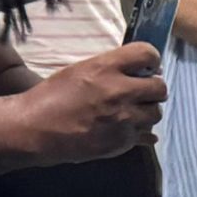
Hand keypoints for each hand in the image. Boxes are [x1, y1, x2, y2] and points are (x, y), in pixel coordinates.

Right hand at [17, 43, 165, 161]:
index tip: (147, 67)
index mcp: (106, 68)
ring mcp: (123, 119)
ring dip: (147, 111)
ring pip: (156, 113)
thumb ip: (110, 69)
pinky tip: (128, 128)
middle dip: (153, 89)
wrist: (36, 129)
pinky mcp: (122, 142)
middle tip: (143, 92)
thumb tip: (139, 71)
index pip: (148, 54)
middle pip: (160, 88)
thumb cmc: (52, 96)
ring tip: (132, 111)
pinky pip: (147, 135)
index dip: (151, 60)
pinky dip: (140, 132)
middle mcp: (120, 92)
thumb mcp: (80, 70)